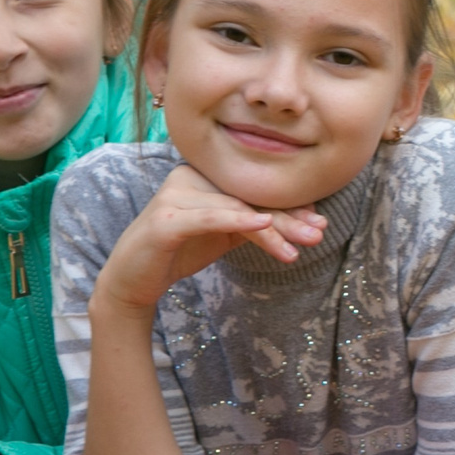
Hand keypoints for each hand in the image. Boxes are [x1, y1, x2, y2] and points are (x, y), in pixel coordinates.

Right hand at [92, 165, 326, 318]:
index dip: (289, 205)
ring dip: (271, 230)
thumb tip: (308, 217)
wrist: (134, 280)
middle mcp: (188, 176)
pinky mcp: (165, 219)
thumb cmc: (181, 251)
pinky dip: (238, 220)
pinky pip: (209, 217)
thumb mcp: (226, 233)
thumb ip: (257, 221)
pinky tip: (264, 225)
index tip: (319, 221)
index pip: (253, 188)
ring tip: (297, 250)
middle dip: (287, 217)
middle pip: (248, 196)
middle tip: (317, 234)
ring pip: (235, 209)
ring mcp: (174, 195)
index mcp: (203, 174)